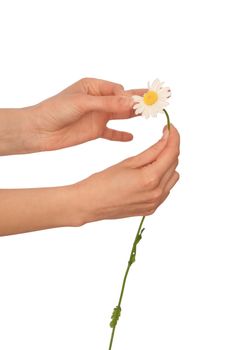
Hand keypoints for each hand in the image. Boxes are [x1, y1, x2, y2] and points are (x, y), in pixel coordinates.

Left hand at [31, 77, 146, 150]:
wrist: (38, 130)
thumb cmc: (55, 110)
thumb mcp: (82, 103)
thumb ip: (107, 103)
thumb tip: (131, 102)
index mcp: (93, 87)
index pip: (119, 90)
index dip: (131, 96)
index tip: (142, 103)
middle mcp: (98, 101)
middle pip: (123, 101)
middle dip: (140, 102)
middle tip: (159, 102)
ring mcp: (97, 116)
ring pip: (121, 115)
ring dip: (135, 116)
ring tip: (152, 116)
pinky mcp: (94, 131)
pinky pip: (112, 132)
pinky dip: (121, 134)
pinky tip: (131, 137)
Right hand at [67, 124, 179, 225]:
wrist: (89, 204)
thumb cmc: (102, 182)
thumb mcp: (128, 162)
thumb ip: (152, 151)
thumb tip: (167, 138)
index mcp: (150, 178)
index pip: (172, 153)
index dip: (174, 137)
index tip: (170, 128)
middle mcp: (157, 192)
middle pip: (174, 164)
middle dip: (170, 149)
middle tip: (161, 138)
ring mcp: (155, 202)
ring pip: (172, 177)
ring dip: (167, 165)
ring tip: (152, 159)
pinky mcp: (151, 209)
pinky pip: (165, 190)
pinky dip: (162, 179)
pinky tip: (148, 174)